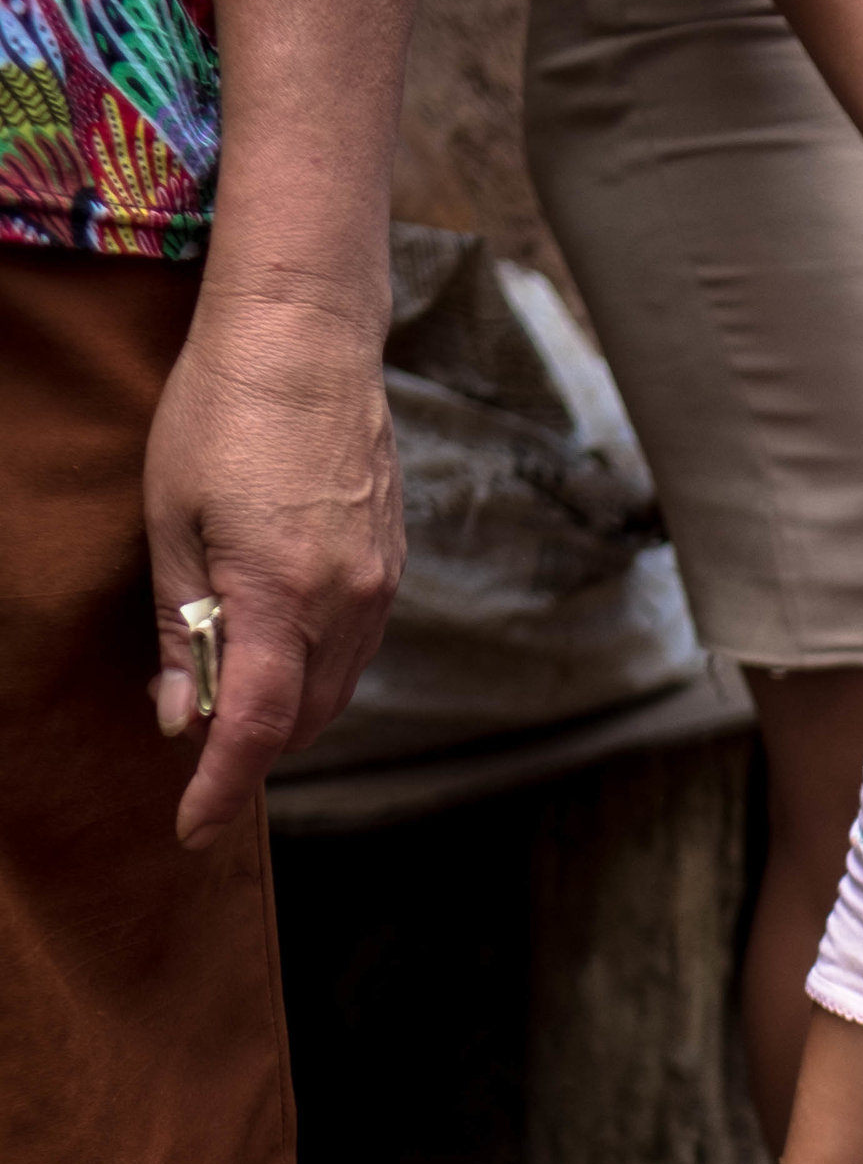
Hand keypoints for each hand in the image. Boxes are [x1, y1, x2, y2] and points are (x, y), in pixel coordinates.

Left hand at [144, 289, 403, 847]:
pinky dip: (312, 670)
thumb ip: (178, 627)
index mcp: (279, 593)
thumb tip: (178, 715)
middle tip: (188, 730)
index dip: (221, 789)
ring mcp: (378, 585)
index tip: (191, 828)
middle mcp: (345, 602)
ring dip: (282, 711)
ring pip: (334, 692)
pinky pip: (355, 650)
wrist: (307, 335)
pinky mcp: (392, 565)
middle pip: (300, 722)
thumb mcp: (169, 520)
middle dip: (247, 749)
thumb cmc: (222, 412)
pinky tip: (272, 638)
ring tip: (224, 681)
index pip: (254, 727)